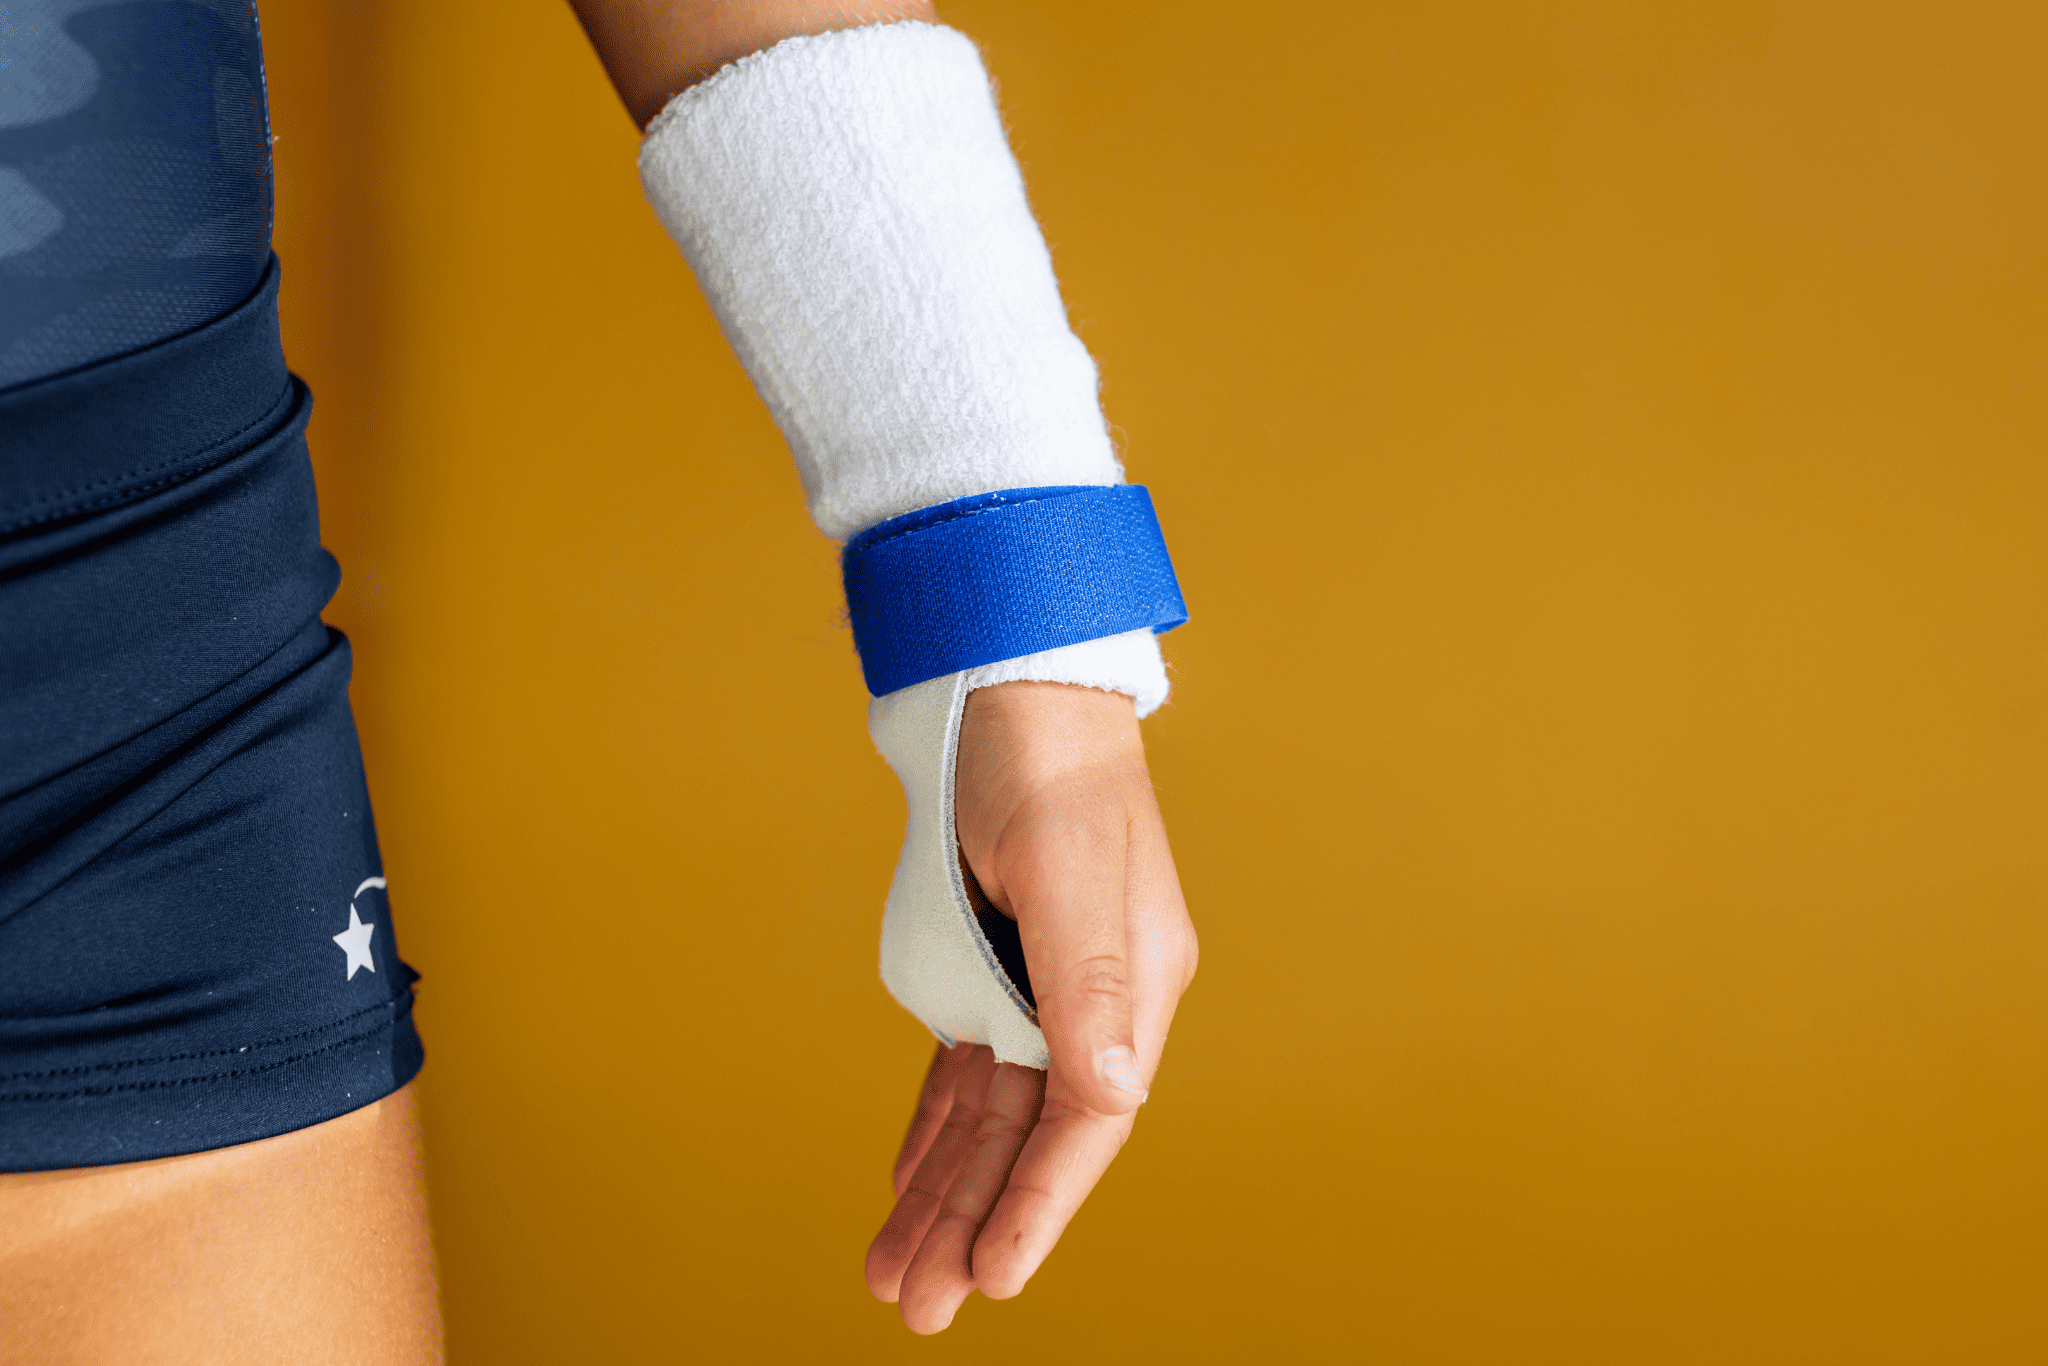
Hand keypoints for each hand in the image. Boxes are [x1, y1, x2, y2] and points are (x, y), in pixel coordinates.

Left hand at [863, 680, 1197, 1332]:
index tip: (992, 1277)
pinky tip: (911, 1179)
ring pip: (990, 1116)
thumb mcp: (1064, 868)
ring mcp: (1042, 986)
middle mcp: (1092, 999)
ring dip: (946, 1190)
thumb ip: (1086, 983)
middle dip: (975, 1222)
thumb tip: (1112, 1095)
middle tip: (915, 1304)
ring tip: (895, 1269)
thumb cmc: (1046, 765)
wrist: (1012, 686)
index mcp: (1133, 986)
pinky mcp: (994, 967)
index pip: (1086, 1122)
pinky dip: (937, 1128)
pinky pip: (966, 1071)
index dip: (1039, 1205)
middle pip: (1029, 1138)